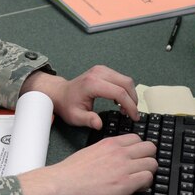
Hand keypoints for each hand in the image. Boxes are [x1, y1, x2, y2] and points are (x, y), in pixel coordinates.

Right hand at [18, 134, 156, 194]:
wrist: (60, 185)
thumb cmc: (69, 174)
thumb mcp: (89, 154)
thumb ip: (104, 154)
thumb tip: (111, 162)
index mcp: (109, 143)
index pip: (137, 138)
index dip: (139, 150)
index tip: (135, 158)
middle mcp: (119, 152)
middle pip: (150, 148)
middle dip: (148, 159)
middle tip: (140, 170)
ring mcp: (124, 167)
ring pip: (153, 163)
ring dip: (148, 173)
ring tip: (138, 181)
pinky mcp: (125, 183)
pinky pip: (148, 178)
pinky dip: (145, 185)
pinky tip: (135, 189)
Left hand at [20, 65, 138, 129]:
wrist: (60, 93)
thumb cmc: (67, 104)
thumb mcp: (76, 116)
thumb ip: (88, 120)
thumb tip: (99, 124)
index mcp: (92, 84)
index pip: (119, 93)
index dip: (130, 106)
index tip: (134, 116)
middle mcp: (98, 73)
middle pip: (126, 83)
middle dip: (133, 100)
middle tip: (131, 114)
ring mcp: (101, 70)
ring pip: (126, 80)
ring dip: (130, 94)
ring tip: (125, 109)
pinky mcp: (103, 70)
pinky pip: (120, 78)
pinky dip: (125, 89)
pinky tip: (119, 101)